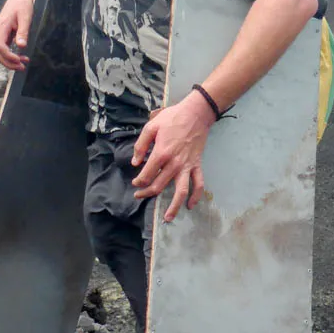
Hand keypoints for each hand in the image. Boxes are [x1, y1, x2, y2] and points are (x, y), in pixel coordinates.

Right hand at [0, 0, 37, 69]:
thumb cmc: (23, 5)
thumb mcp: (26, 17)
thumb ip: (23, 32)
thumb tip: (21, 46)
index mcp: (0, 27)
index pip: (0, 47)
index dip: (9, 57)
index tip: (21, 61)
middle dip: (9, 63)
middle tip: (23, 67)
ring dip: (9, 61)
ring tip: (23, 64)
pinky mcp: (2, 35)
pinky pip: (3, 49)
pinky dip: (10, 56)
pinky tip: (20, 57)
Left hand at [131, 91, 215, 221]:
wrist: (196, 114)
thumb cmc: (172, 118)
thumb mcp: (151, 126)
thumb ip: (141, 145)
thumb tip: (135, 162)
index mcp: (161, 154)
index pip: (146, 175)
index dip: (138, 181)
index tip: (135, 182)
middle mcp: (174, 164)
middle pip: (159, 185)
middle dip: (147, 193)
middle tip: (139, 195)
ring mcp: (187, 166)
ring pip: (180, 191)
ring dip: (173, 206)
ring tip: (168, 218)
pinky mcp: (197, 165)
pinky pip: (198, 184)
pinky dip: (195, 196)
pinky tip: (190, 205)